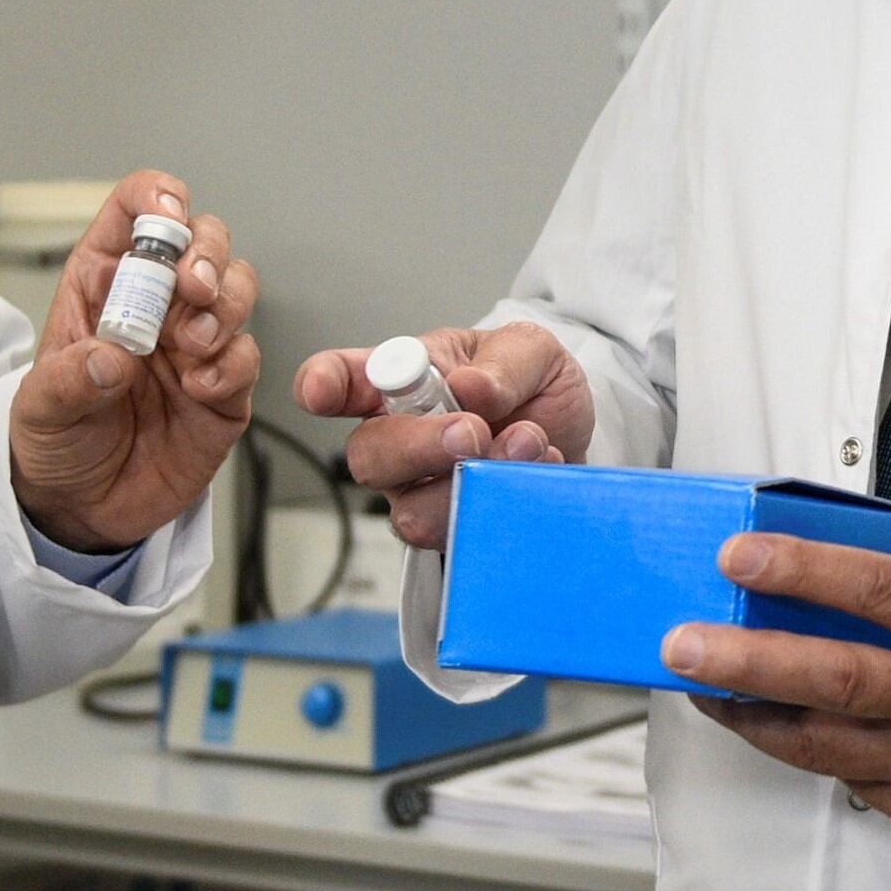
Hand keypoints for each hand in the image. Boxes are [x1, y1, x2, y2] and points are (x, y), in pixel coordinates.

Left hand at [8, 171, 257, 555]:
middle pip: (202, 238)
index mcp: (104, 284)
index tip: (167, 215)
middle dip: (206, 253)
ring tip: (193, 344)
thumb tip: (113, 355)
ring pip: (237, 286)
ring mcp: (195, 343)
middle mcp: (157, 303)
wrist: (81, 509)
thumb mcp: (39, 411)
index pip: (135, 212)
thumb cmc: (55, 441)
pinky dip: (232, 365)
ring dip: (225, 304)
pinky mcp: (225, 388)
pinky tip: (199, 389)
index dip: (157, 198)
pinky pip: (247, 355)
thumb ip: (69, 380)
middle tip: (191, 289)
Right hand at [289, 324, 595, 550]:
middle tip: (471, 432)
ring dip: (473, 482)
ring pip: (412, 513)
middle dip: (417, 446)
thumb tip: (469, 388)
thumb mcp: (531, 351)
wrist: (570, 437)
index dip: (323, 383)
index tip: (320, 391)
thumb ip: (503, 363)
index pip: (346, 379)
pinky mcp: (453, 532)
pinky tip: (535, 471)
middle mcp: (399, 439)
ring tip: (527, 443)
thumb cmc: (530, 387)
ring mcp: (420, 492)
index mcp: (405, 380)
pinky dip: (505, 505)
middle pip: (368, 456)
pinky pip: (462, 538)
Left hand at [673, 539, 890, 860]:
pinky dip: (815, 751)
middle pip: (831, 675)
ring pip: (825, 741)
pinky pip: (858, 779)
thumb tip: (883, 588)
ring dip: (755, 715)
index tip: (741, 555)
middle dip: (745, 657)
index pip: (876, 589)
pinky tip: (780, 728)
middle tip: (683, 642)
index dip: (801, 570)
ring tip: (706, 690)